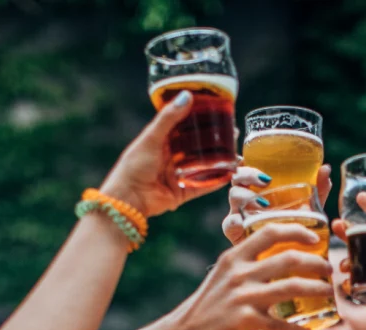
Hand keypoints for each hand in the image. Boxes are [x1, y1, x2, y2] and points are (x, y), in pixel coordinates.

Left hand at [98, 90, 233, 217]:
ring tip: (236, 152)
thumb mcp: (152, 137)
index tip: (218, 111)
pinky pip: (203, 186)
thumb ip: (169, 118)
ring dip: (219, 160)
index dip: (200, 119)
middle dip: (214, 140)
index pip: (185, 126)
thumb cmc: (134, 165)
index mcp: (162, 141)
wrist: (129, 198)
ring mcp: (178, 175)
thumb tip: (187, 95)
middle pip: (197, 146)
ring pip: (203, 165)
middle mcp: (171, 157)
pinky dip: (216, 181)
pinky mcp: (183, 192)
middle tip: (233, 132)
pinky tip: (230, 174)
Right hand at [169, 223, 334, 329]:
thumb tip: (273, 259)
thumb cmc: (205, 308)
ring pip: (292, 287)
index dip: (297, 230)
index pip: (270, 232)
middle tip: (328, 268)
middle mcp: (239, 273)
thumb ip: (244, 266)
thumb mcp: (221, 277)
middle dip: (316, 262)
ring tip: (327, 292)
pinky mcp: (246, 321)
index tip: (314, 236)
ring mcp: (243, 297)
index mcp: (233, 258)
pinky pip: (281, 324)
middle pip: (289, 258)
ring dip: (316, 289)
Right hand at [222, 165, 333, 244]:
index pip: (247, 171)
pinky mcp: (235, 236)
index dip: (249, 165)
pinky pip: (229, 225)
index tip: (264, 167)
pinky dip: (234, 222)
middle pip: (237, 180)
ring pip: (234, 198)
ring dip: (246, 197)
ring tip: (264, 204)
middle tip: (267, 181)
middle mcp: (245, 202)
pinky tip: (242, 223)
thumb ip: (315, 192)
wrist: (280, 266)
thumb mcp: (305, 210)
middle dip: (248, 175)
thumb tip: (326, 169)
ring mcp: (238, 217)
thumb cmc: (291, 231)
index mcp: (257, 191)